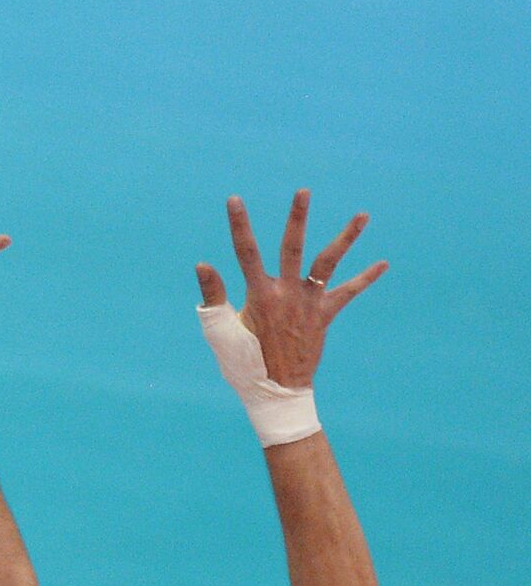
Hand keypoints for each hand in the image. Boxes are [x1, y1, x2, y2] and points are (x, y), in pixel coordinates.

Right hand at [197, 190, 387, 388]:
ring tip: (363, 215)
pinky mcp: (325, 315)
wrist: (276, 393)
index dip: (239, 225)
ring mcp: (309, 303)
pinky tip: (383, 264)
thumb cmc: (243, 364)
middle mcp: (287, 294)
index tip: (235, 199)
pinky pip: (347, 293)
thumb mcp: (220, 331)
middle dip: (297, 218)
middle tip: (303, 191)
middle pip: (293, 247)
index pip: (246, 252)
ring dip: (346, 238)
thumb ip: (212, 296)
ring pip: (328, 263)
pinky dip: (364, 279)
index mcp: (259, 295)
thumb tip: (203, 264)